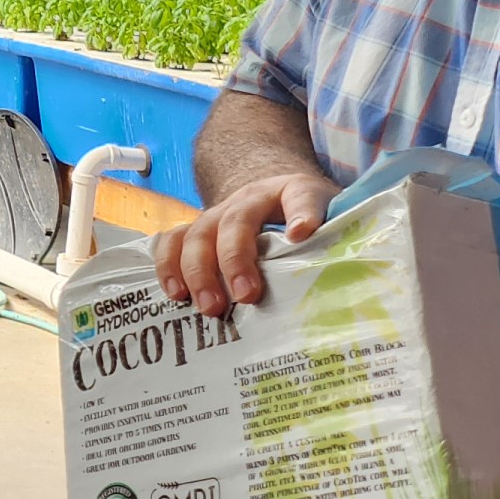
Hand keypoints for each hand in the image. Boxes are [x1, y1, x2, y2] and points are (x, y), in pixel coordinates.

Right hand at [151, 171, 335, 315]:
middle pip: (235, 222)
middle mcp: (247, 199)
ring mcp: (216, 214)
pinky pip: (172, 241)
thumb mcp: (329, 218)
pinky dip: (168, 266)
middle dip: (235, 260)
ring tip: (209, 307)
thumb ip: (331, 234)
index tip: (301, 233)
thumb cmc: (304, 219)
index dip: (301, 213)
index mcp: (289, 191)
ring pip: (197, 234)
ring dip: (198, 271)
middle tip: (246, 297)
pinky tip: (175, 294)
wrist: (271, 198)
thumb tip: (318, 252)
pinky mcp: (196, 231)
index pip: (299, 196)